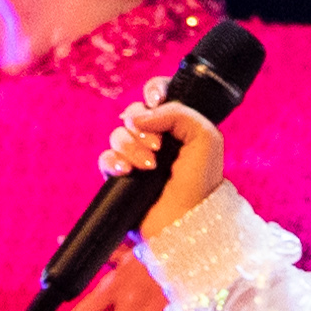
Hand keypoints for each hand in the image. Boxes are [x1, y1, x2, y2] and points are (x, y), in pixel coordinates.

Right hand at [95, 88, 227, 241]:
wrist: (186, 219)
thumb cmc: (201, 180)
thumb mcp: (205, 137)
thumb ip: (178, 112)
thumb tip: (141, 116)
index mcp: (179, 126)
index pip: (159, 94)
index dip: (153, 92)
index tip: (156, 101)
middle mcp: (158, 139)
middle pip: (134, 113)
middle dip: (141, 125)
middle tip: (158, 146)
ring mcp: (138, 157)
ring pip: (118, 135)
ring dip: (131, 146)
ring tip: (148, 165)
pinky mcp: (122, 178)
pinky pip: (106, 159)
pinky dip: (113, 162)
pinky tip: (127, 172)